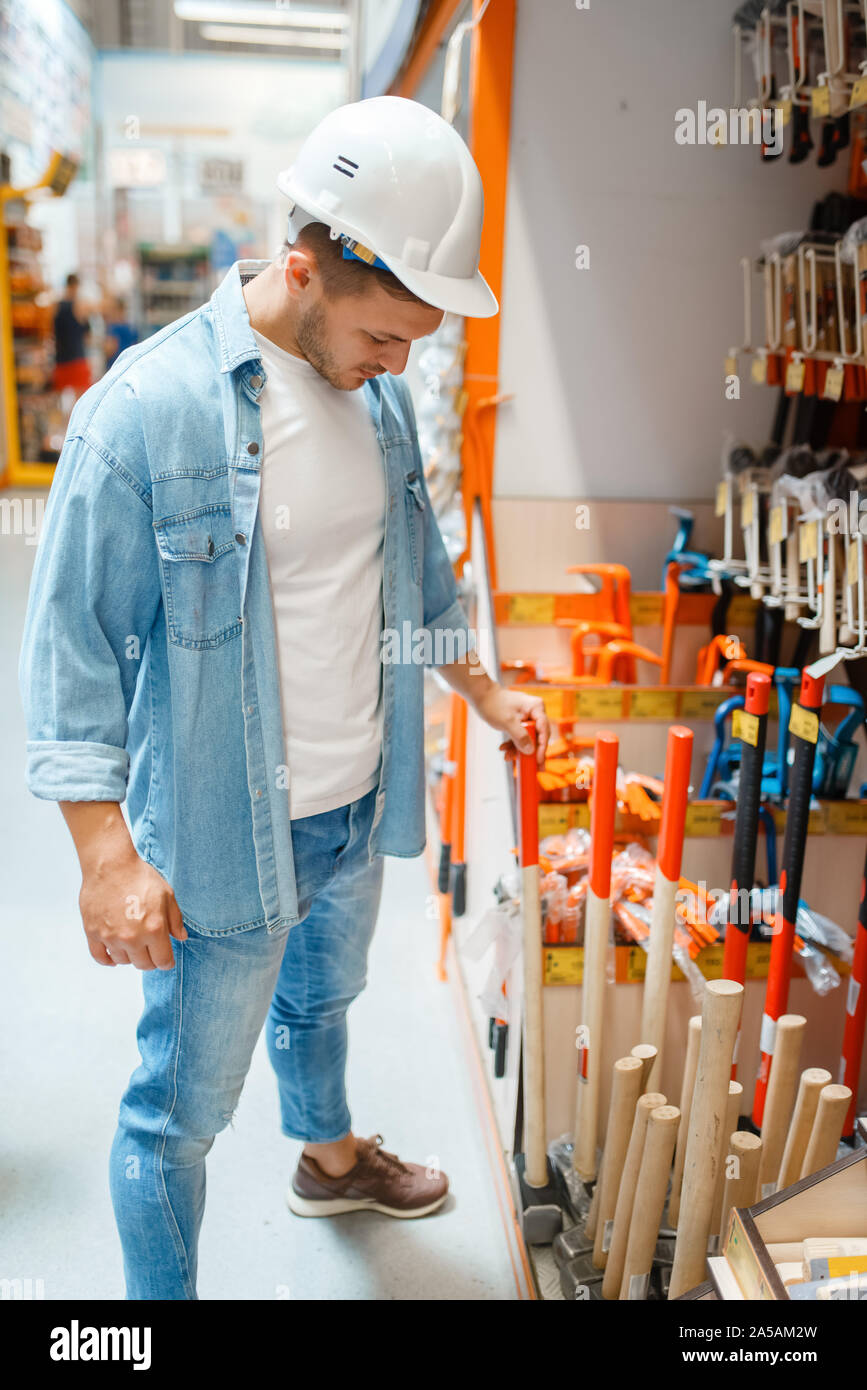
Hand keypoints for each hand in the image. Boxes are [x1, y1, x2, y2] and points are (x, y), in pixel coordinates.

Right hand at [78, 846, 186, 970]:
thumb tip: (181, 937)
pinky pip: (100, 957)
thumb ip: (175, 919)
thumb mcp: (167, 895)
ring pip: (123, 961)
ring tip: (132, 943)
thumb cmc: (140, 877)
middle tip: (150, 949)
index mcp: (154, 929)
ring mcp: (111, 937)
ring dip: (130, 956)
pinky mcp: (93, 933)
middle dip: (150, 959)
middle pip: (143, 965)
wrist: (111, 865)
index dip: (167, 962)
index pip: (163, 961)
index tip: (166, 958)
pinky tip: (114, 954)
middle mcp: (132, 938)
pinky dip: (108, 959)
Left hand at [473, 685, 549, 766]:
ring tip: (508, 757)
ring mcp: (528, 717)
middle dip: (532, 751)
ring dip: (519, 749)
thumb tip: (530, 751)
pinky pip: (521, 736)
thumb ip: (520, 736)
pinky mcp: (520, 722)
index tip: (539, 761)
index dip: (542, 747)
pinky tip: (504, 749)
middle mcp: (535, 711)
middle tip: (534, 768)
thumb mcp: (507, 722)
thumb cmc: (493, 703)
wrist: (480, 695)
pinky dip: (513, 744)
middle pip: (539, 736)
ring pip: (529, 738)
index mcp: (536, 707)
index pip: (544, 730)